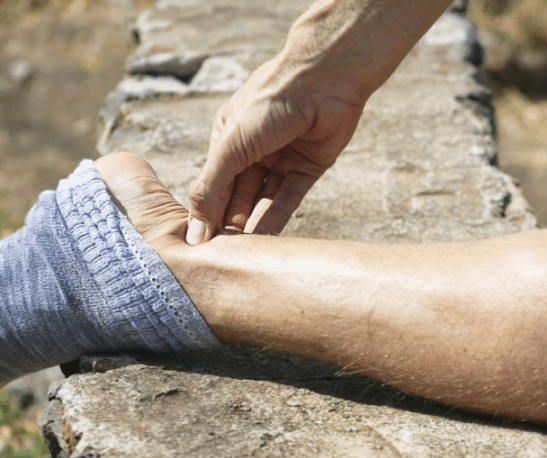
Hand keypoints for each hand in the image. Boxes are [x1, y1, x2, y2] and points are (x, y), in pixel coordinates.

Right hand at [186, 55, 364, 243]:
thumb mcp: (230, 146)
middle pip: (236, 195)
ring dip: (251, 227)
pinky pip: (290, 199)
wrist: (323, 81)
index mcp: (227, 138)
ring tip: (241, 256)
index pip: (212, 183)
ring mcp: (281, 158)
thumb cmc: (268, 103)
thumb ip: (211, 188)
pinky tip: (267, 244)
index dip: (205, 213)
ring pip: (262, 201)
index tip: (199, 246)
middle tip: (220, 258)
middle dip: (228, 225)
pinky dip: (278, 219)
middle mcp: (252, 149)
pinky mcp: (309, 166)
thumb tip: (194, 230)